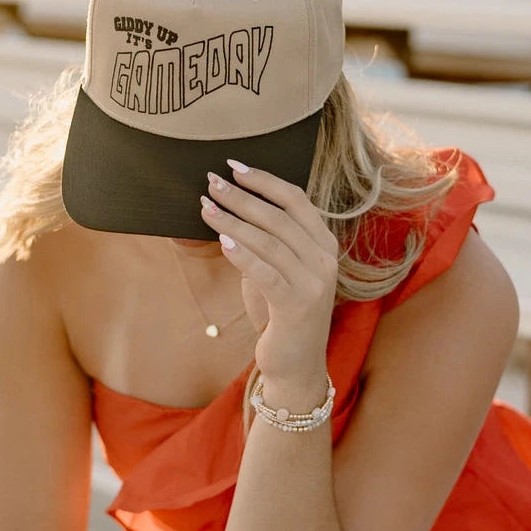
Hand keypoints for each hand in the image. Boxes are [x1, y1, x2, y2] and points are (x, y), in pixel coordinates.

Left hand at [201, 160, 337, 382]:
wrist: (295, 365)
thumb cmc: (281, 313)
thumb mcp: (276, 270)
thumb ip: (265, 241)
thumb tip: (228, 207)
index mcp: (324, 245)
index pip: (296, 200)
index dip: (264, 180)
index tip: (233, 166)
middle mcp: (325, 260)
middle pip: (279, 216)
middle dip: (241, 197)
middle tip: (211, 183)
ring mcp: (315, 283)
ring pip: (270, 240)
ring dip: (233, 220)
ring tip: (205, 207)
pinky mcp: (297, 305)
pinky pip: (266, 272)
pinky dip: (242, 253)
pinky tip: (221, 239)